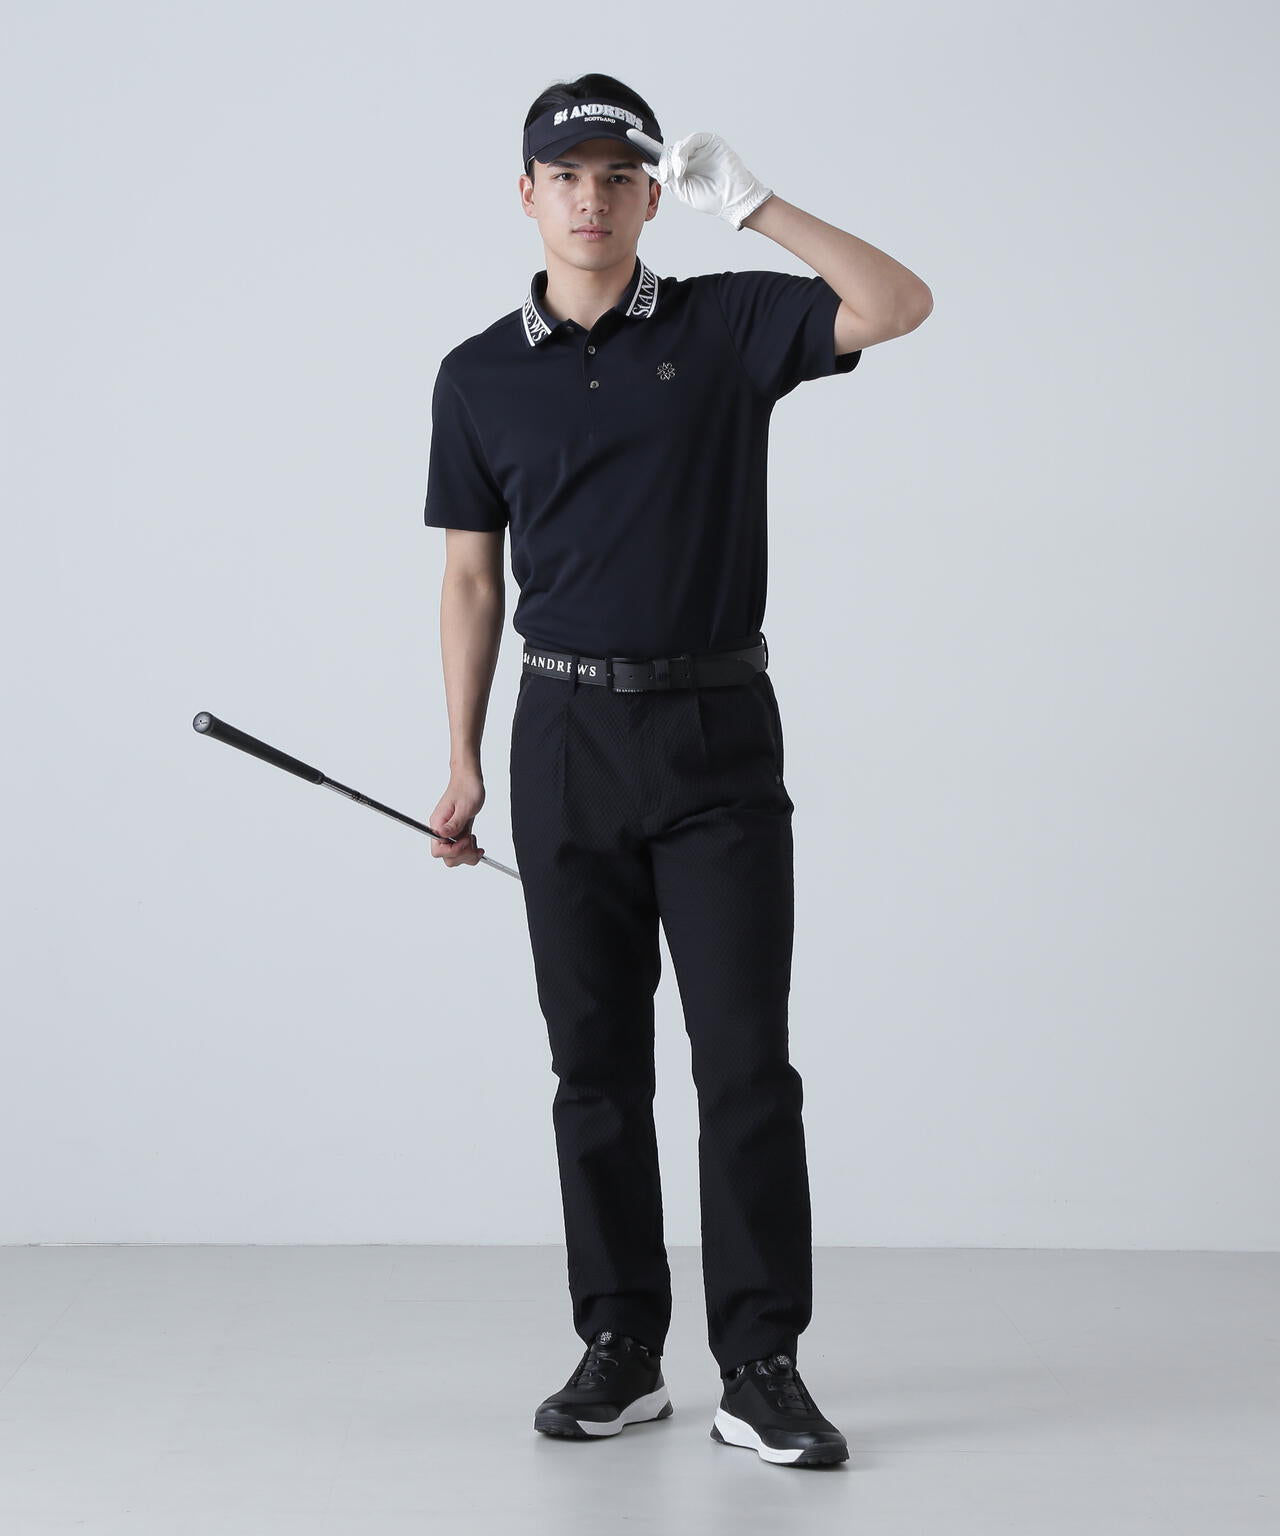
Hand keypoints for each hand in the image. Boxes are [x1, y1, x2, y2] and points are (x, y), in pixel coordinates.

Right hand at [428, 771, 485, 867]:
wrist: (468, 779)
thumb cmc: (466, 788)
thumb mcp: (465, 807)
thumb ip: (455, 824)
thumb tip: (442, 835)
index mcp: (438, 824)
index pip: (437, 850)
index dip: (453, 851)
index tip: (466, 841)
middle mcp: (441, 830)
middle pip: (446, 857)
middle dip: (462, 854)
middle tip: (473, 843)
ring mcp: (449, 832)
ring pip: (454, 856)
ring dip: (467, 853)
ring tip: (475, 841)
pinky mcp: (456, 832)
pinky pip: (461, 849)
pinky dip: (470, 849)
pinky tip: (474, 841)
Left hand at [626, 127, 772, 229]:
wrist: (732, 199)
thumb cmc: (710, 198)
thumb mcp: (682, 190)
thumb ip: (666, 177)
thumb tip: (648, 165)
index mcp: (680, 168)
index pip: (660, 154)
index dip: (645, 145)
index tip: (629, 134)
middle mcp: (688, 155)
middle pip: (667, 151)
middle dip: (664, 163)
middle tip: (670, 177)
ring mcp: (699, 148)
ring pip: (678, 146)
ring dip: (674, 160)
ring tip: (678, 174)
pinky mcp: (710, 141)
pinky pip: (692, 140)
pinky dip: (684, 152)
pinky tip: (683, 166)